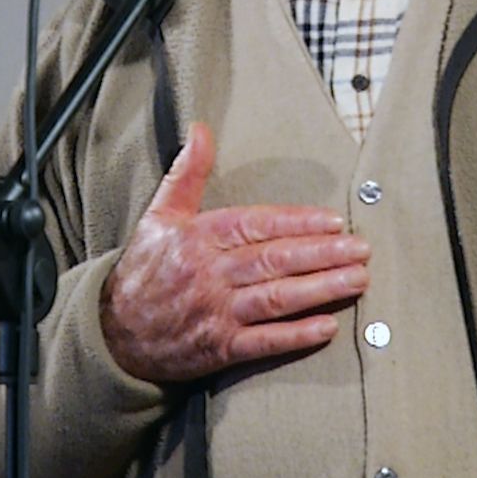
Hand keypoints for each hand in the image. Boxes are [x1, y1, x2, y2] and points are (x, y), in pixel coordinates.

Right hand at [99, 122, 369, 382]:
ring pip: (276, 298)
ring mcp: (215, 312)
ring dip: (321, 290)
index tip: (334, 221)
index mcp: (199, 237)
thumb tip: (200, 129)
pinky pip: (263, 342)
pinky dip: (296, 336)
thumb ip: (188, 172)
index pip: (257, 225)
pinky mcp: (219, 348)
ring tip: (357, 280)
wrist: (114, 334)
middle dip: (323, 254)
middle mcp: (209, 273)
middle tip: (362, 249)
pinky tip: (327, 327)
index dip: (298, 222)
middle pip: (274, 260)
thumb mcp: (160, 214)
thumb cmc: (143, 269)